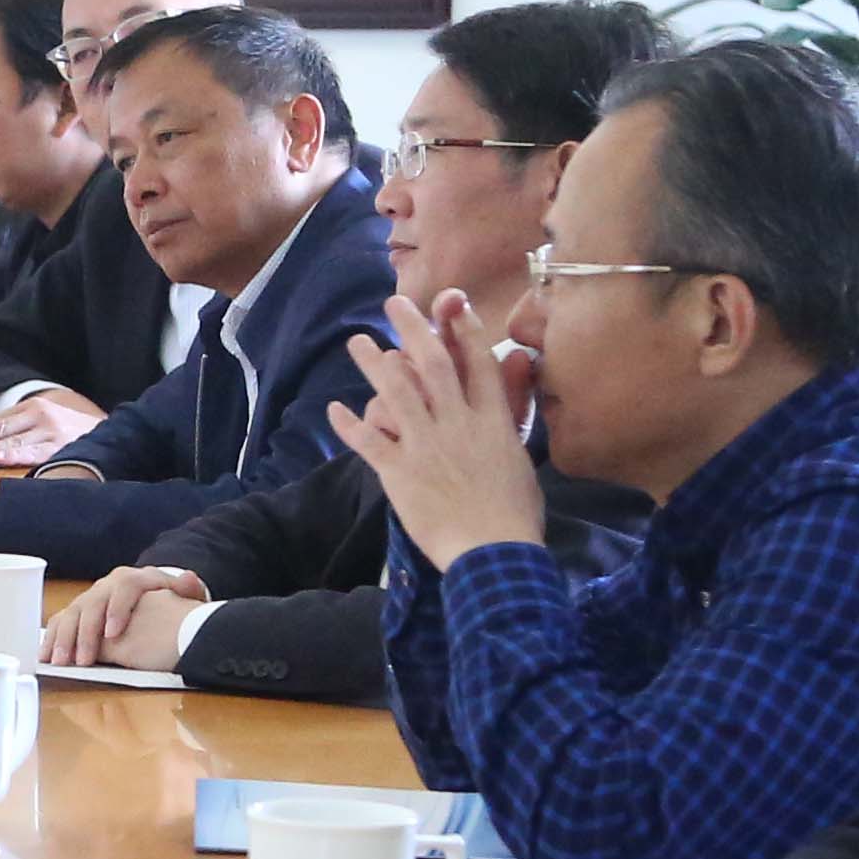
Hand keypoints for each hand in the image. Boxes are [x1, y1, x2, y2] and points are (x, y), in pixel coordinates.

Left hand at [0, 388, 104, 467]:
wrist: (113, 433)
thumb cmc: (70, 431)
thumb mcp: (45, 419)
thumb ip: (18, 427)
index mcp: (34, 407)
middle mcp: (42, 416)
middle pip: (1, 430)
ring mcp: (52, 433)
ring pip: (14, 443)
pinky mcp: (63, 449)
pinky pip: (34, 456)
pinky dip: (15, 458)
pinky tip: (0, 461)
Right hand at [48, 565, 203, 665]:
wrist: (154, 599)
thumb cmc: (169, 604)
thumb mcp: (182, 598)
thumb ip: (188, 591)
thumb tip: (190, 580)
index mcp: (135, 579)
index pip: (125, 588)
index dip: (117, 609)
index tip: (113, 634)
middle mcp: (109, 585)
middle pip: (92, 603)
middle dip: (85, 633)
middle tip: (82, 661)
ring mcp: (92, 596)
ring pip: (73, 612)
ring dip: (64, 639)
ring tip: (60, 662)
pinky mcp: (80, 610)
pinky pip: (62, 620)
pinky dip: (53, 638)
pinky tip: (46, 656)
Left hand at [328, 289, 547, 568]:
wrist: (493, 554)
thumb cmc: (515, 512)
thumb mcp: (522, 455)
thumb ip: (514, 409)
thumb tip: (521, 361)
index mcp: (491, 422)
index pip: (476, 364)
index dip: (461, 330)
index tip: (449, 304)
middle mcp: (457, 425)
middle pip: (433, 364)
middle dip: (412, 329)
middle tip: (394, 305)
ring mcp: (426, 447)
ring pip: (395, 393)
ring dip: (373, 364)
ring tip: (358, 342)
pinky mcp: (400, 473)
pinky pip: (368, 442)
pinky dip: (350, 425)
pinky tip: (335, 409)